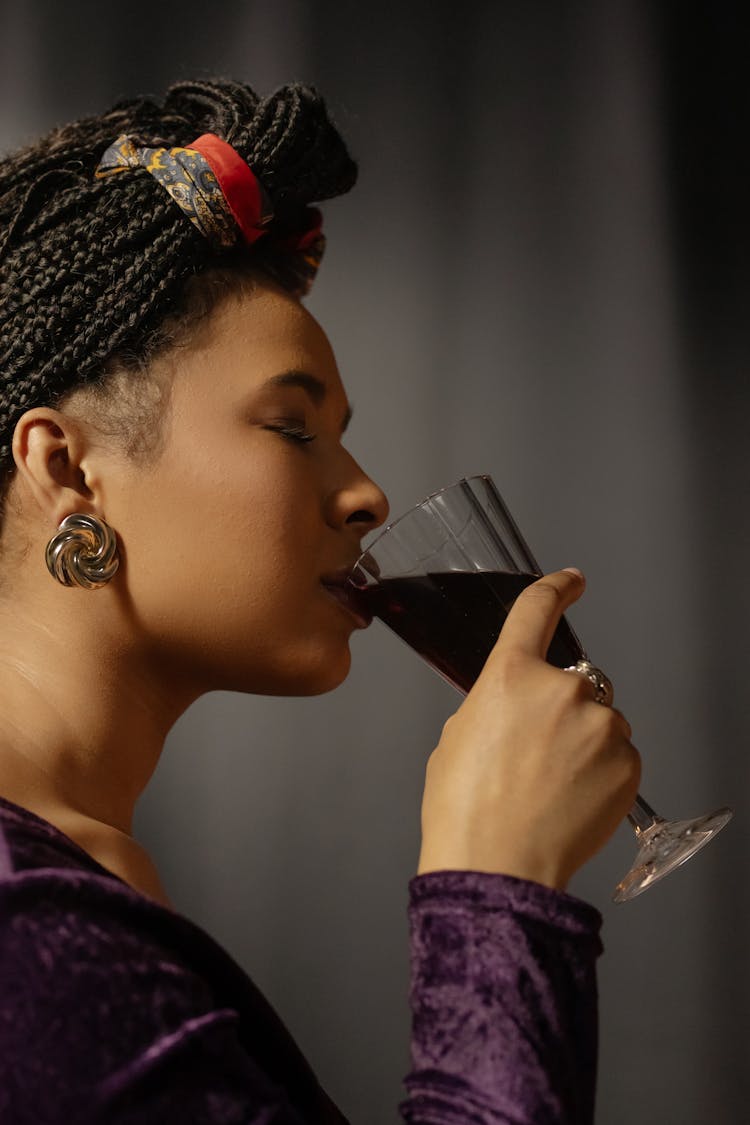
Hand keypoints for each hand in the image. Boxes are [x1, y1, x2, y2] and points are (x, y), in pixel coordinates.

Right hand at [417, 569, 640, 889]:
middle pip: (572, 683)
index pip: (537, 609)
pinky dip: (600, 772)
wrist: (498, 866)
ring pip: (598, 721)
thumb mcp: (458, 737)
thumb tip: (515, 709)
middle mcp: (562, 690)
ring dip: (581, 743)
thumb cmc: (465, 809)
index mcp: (511, 675)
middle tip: (531, 758)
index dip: (556, 588)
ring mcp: (601, 726)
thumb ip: (493, 705)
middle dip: (557, 711)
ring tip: (548, 788)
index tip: (571, 581)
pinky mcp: (627, 762)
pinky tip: (570, 800)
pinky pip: (617, 754)